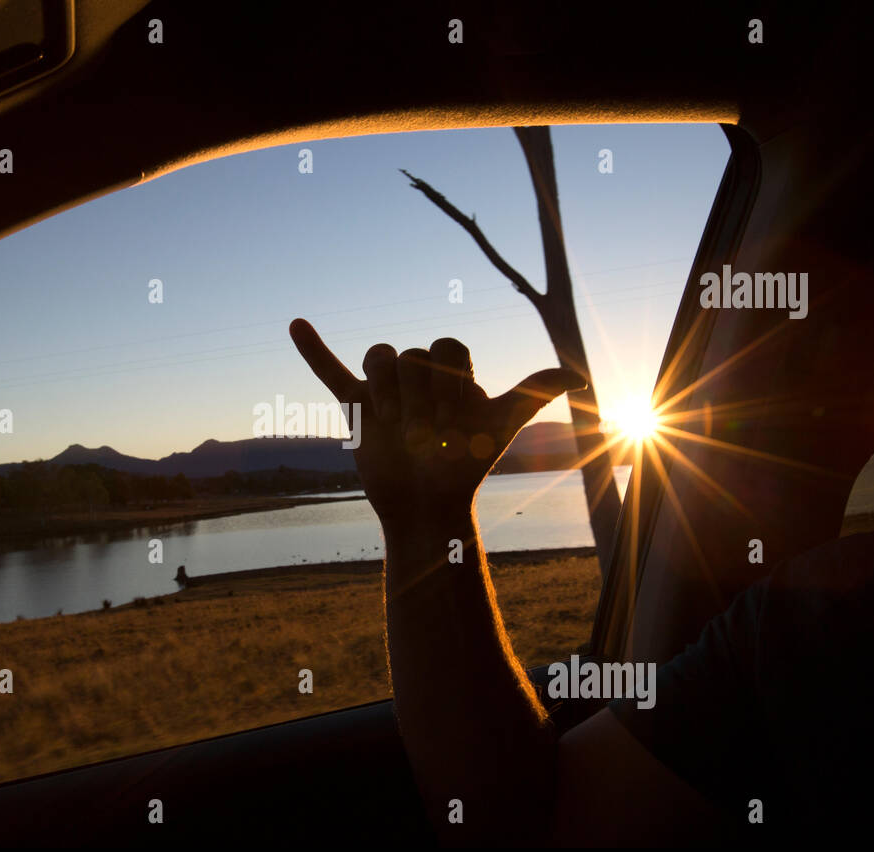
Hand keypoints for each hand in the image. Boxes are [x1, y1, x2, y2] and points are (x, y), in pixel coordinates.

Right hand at [289, 318, 585, 525]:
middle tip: (427, 433)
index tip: (455, 418)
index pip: (448, 347)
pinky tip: (296, 323)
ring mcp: (386, 388)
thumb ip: (531, 393)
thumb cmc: (466, 466)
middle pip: (414, 354)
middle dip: (421, 395)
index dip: (450, 379)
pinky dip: (312, 349)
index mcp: (453, 374)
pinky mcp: (357, 405)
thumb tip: (578, 376)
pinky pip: (331, 371)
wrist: (426, 505)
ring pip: (380, 356)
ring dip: (387, 389)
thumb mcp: (501, 426)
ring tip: (395, 424)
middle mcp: (420, 377)